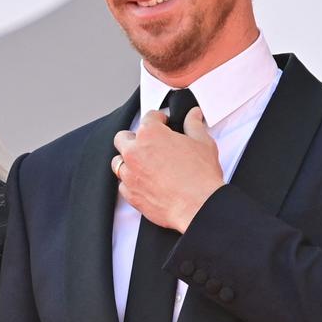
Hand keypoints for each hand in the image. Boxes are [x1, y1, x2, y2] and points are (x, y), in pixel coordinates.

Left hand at [112, 107, 223, 232]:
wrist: (198, 206)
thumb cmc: (200, 176)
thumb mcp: (203, 143)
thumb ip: (193, 125)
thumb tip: (193, 115)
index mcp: (150, 134)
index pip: (148, 117)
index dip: (158, 119)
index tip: (162, 123)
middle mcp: (134, 152)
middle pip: (123, 138)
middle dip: (135, 138)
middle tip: (150, 144)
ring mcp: (129, 173)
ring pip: (118, 162)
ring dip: (128, 161)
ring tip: (145, 164)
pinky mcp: (129, 193)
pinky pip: (123, 184)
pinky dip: (131, 182)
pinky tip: (145, 183)